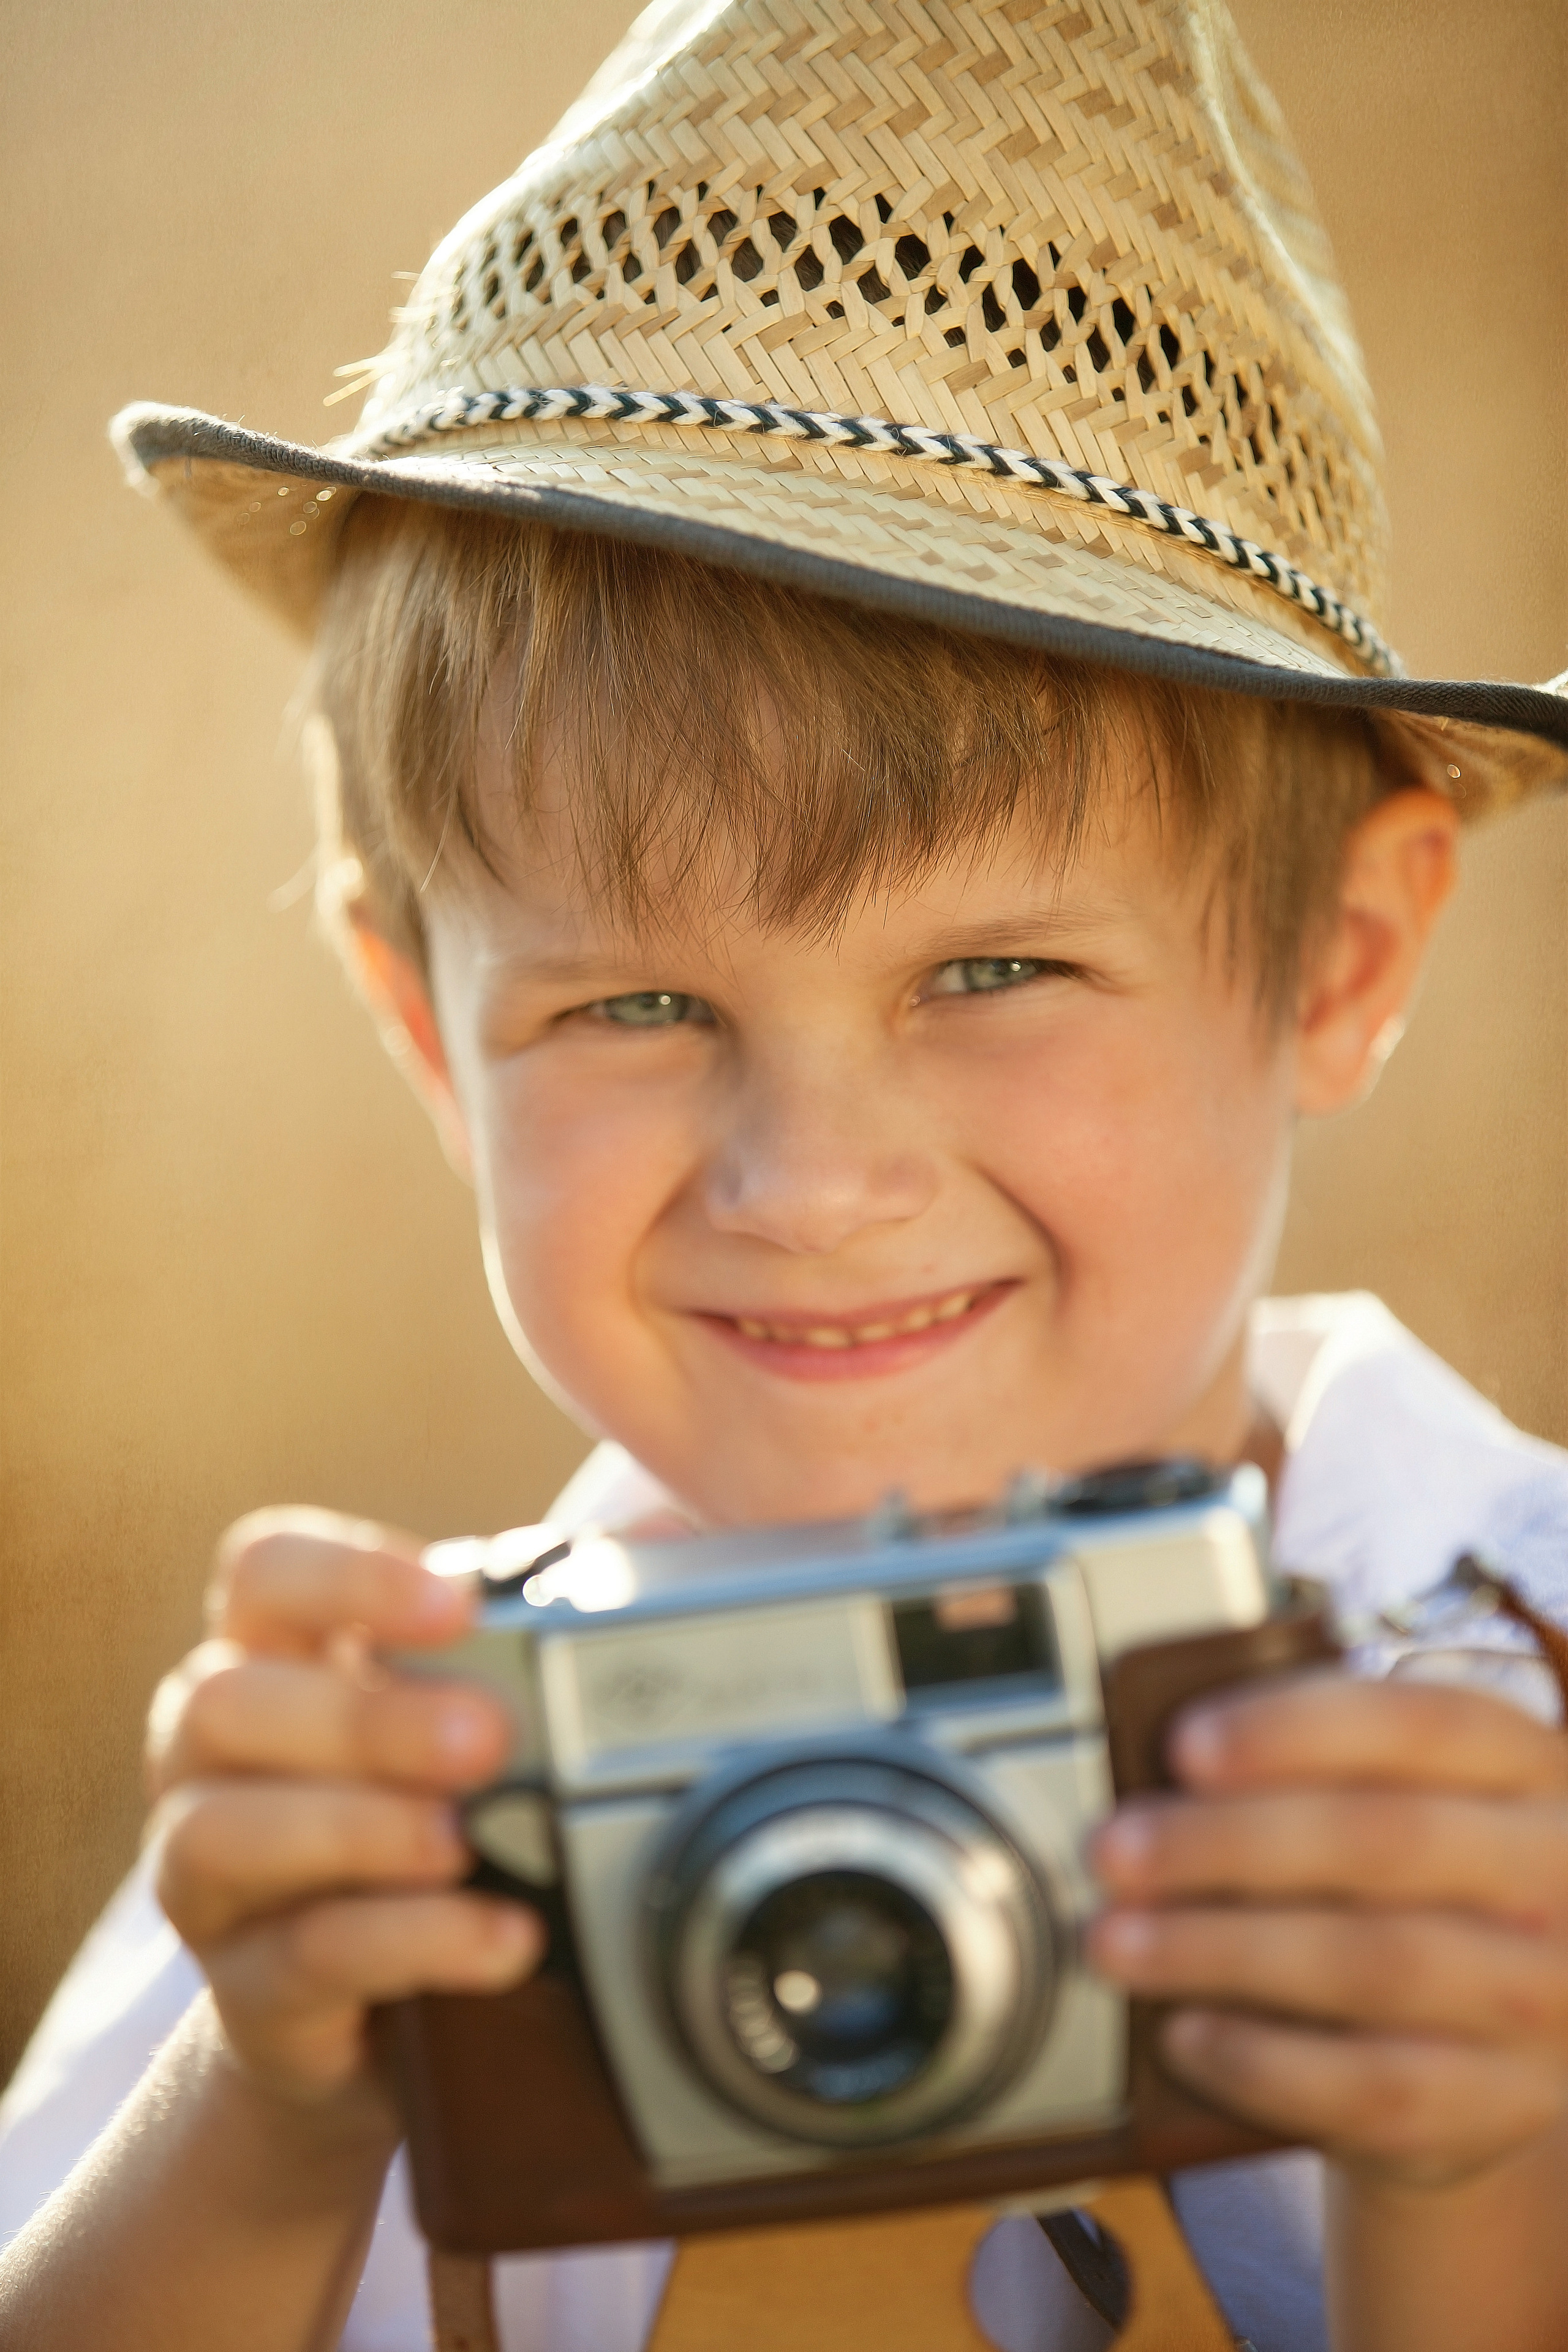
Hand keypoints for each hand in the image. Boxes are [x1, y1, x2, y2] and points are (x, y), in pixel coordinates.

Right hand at [144, 1510, 543, 2109]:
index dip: (347, 1575)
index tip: (455, 1604)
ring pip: (222, 1832)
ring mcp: (206, 1876)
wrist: (375, 2015)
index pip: (264, 1572)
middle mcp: (209, 1754)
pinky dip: (410, 1941)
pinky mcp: (244, 1989)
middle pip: (225, 1701)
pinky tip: (501, 1938)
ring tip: (465, 1842)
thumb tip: (662, 1544)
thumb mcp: (466, 1714)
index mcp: (270, 1654)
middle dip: (363, 1717)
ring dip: (357, 1829)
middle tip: (486, 1737)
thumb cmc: (423, 1816)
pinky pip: (302, 1956)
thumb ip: (536, 1633)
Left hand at [1087, 1671, 1567, 2186]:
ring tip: (1119, 1941)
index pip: (1423, 1722)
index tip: (1181, 1747)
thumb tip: (1167, 1768)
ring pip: (1377, 1965)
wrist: (1490, 2043)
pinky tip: (1185, 2034)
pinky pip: (1376, 2089)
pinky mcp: (1506, 2105)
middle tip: (1115, 1852)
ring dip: (1224, 1949)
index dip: (1295, 1728)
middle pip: (1387, 1842)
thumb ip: (1311, 1766)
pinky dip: (1265, 2062)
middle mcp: (1557, 1876)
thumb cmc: (1410, 1883)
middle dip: (1230, 1843)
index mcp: (1528, 1767)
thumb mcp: (1396, 1797)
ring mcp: (1545, 1998)